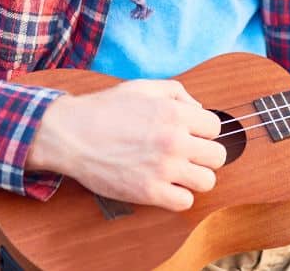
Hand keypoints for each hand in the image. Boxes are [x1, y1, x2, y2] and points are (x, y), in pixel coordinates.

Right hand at [25, 79, 225, 211]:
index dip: (203, 131)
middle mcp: (174, 140)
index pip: (215, 127)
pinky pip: (185, 202)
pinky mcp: (149, 192)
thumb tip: (200, 108)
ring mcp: (163, 168)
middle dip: (204, 155)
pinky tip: (166, 187)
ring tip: (179, 173)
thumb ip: (177, 92)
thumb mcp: (143, 87)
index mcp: (175, 113)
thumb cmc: (106, 109)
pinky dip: (178, 197)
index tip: (189, 135)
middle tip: (187, 155)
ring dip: (195, 178)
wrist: (71, 134)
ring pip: (208, 181)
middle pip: (218, 156)